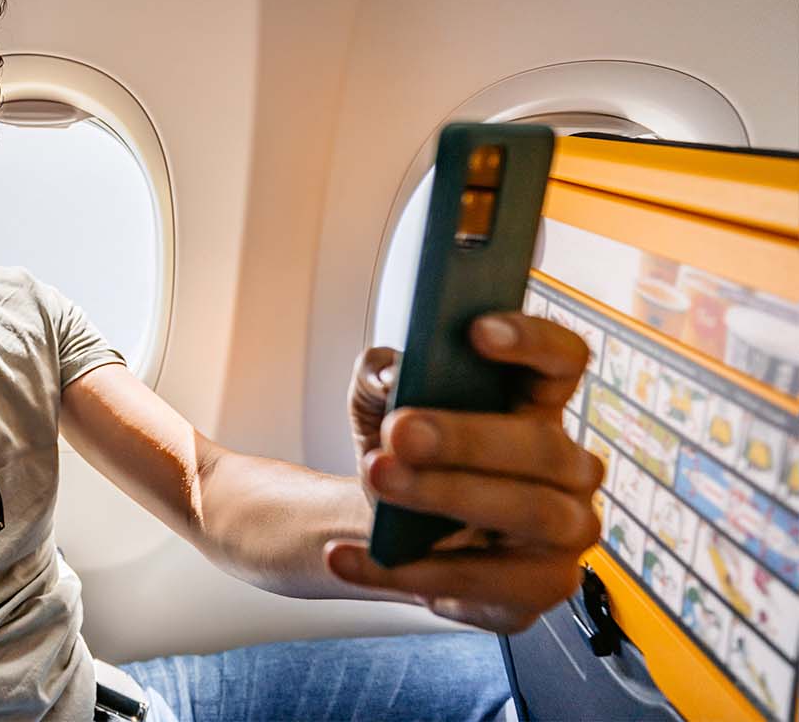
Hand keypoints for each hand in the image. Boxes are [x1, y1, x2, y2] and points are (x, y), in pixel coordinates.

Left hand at [327, 313, 604, 632]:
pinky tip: (351, 556)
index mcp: (537, 408)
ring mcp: (565, 533)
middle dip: (467, 437)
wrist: (394, 535)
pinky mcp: (538, 589)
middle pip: (542, 444)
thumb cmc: (407, 461)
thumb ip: (377, 376)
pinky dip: (405, 572)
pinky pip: (483, 585)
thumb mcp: (377, 410)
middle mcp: (568, 468)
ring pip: (529, 511)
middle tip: (399, 432)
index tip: (476, 330)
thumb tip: (387, 375)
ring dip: (447, 497)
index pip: (562, 361)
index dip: (532, 340)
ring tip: (378, 480)